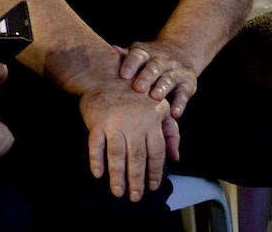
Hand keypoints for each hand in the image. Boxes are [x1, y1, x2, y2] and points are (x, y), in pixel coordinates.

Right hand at [79, 81, 177, 201]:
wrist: (105, 73)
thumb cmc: (135, 93)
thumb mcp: (159, 106)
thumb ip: (170, 132)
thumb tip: (175, 158)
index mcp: (152, 120)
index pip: (156, 152)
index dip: (154, 171)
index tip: (153, 186)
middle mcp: (135, 123)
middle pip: (137, 157)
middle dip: (137, 180)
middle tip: (136, 197)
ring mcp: (114, 123)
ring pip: (117, 155)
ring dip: (118, 176)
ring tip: (118, 192)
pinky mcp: (97, 122)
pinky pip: (96, 145)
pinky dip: (96, 160)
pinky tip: (98, 173)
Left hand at [117, 40, 197, 117]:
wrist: (181, 50)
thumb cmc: (149, 59)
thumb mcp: (138, 55)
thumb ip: (125, 56)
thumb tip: (111, 49)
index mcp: (146, 53)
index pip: (138, 55)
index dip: (131, 64)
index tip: (123, 75)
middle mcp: (162, 60)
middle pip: (154, 67)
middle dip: (146, 76)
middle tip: (138, 88)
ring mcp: (176, 71)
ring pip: (169, 78)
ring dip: (162, 87)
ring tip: (155, 97)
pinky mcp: (188, 83)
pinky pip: (184, 94)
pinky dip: (180, 103)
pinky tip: (174, 113)